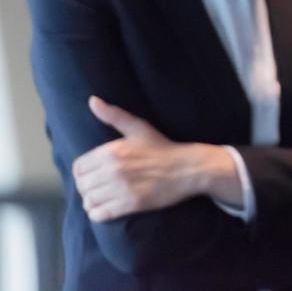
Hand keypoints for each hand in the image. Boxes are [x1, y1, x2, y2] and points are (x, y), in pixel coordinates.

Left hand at [72, 96, 232, 221]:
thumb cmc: (162, 148)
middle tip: (98, 186)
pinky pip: (100, 215)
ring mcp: (122, 189)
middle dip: (87, 187)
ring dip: (92, 201)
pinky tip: (105, 208)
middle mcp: (114, 171)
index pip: (78, 168)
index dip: (83, 172)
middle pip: (82, 186)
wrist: (189, 168)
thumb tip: (92, 100)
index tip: (93, 173)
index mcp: (112, 152)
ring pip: (89, 201)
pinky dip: (98, 214)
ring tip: (101, 198)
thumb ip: (113, 115)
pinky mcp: (131, 205)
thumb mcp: (139, 128)